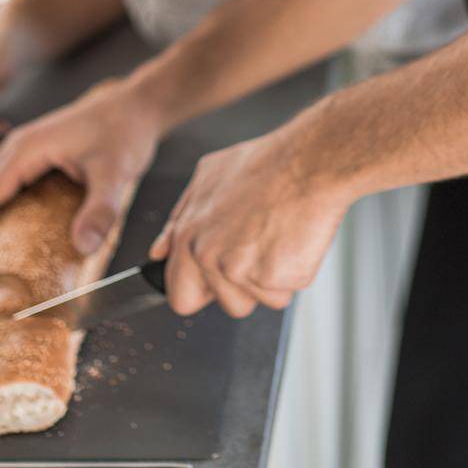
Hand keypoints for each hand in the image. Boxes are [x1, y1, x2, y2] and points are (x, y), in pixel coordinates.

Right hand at [0, 76, 159, 273]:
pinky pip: (2, 180)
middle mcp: (17, 146)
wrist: (136, 104)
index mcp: (26, 149)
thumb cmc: (125, 131)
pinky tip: (9, 228)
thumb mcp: (116, 172)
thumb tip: (83, 247)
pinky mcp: (35, 151)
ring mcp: (25, 146)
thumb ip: (100, 210)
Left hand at [149, 130, 351, 318]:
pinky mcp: (271, 277)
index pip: (180, 295)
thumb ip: (177, 220)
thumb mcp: (207, 177)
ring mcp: (238, 269)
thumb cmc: (265, 165)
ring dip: (269, 282)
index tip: (222, 276)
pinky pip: (283, 295)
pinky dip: (292, 275)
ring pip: (255, 302)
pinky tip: (293, 242)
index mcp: (188, 236)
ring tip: (277, 240)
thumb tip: (158, 252)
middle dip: (241, 291)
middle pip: (224, 304)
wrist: (308, 163)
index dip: (204, 289)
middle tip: (258, 253)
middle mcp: (208, 255)